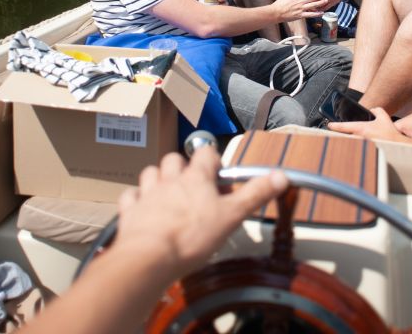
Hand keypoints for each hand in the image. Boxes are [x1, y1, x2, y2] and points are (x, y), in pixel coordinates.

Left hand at [115, 148, 287, 279]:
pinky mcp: (130, 211)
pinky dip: (136, 200)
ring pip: (150, 173)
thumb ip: (255, 194)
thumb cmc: (192, 237)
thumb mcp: (232, 216)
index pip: (205, 153)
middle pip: (174, 160)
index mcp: (196, 177)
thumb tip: (281, 176)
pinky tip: (142, 209)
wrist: (150, 257)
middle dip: (183, 168)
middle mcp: (169, 179)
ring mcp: (147, 194)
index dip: (213, 160)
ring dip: (159, 179)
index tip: (219, 175)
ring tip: (168, 194)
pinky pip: (131, 197)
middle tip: (193, 186)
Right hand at [273, 0, 328, 21]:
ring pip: (313, 5)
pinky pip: (310, 14)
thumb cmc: (281, 3)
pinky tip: (322, 12)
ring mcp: (301, 8)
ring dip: (321, 2)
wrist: (277, 12)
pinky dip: (317, 13)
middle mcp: (300, 1)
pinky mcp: (300, 15)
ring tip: (327, 0)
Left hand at [327, 108, 411, 143]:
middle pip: (343, 136)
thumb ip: (376, 110)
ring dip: (344, 142)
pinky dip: (352, 147)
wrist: (396, 145)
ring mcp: (361, 146)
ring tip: (340, 141)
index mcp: (361, 129)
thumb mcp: (383, 116)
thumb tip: (371, 110)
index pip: (344, 126)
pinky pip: (355, 148)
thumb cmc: (389, 133)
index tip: (329, 125)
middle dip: (338, 135)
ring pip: (348, 143)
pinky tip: (350, 148)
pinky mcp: (364, 152)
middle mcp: (359, 138)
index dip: (335, 125)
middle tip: (333, 134)